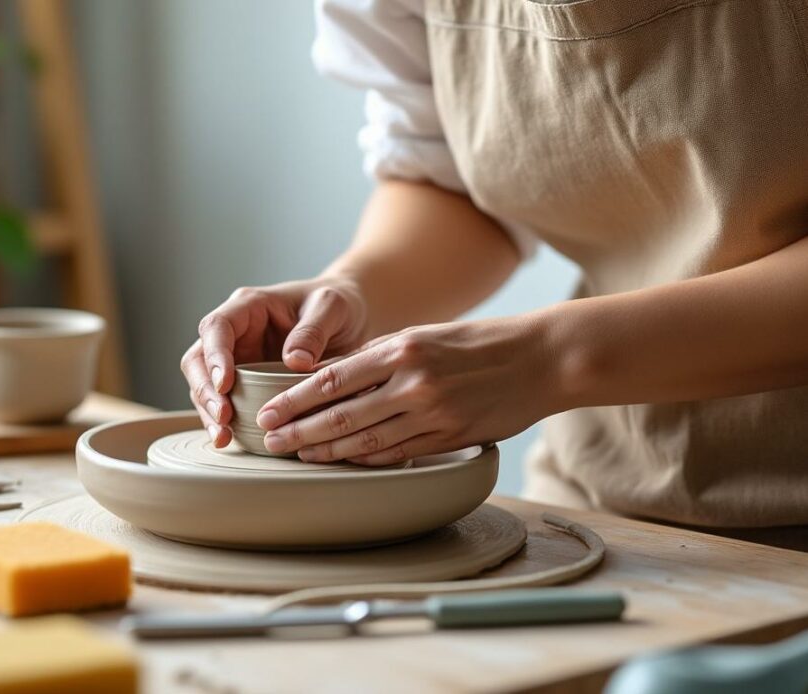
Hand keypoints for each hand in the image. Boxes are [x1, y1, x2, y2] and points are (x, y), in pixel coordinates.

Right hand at [181, 277, 368, 446]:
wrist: (349, 317)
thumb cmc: (335, 304)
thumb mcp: (331, 307)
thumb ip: (313, 330)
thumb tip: (294, 362)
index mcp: (249, 306)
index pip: (217, 327)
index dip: (215, 356)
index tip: (226, 384)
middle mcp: (236, 333)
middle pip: (199, 359)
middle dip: (205, 390)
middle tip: (223, 418)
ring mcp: (238, 358)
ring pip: (205, 384)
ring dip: (209, 412)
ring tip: (224, 437)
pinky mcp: (246, 382)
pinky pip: (226, 402)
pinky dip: (224, 422)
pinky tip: (231, 440)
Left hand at [255, 316, 558, 463]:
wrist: (541, 359)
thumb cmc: (478, 343)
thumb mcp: (425, 335)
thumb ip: (380, 356)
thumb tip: (331, 375)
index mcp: (402, 349)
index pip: (332, 379)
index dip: (294, 400)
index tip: (267, 412)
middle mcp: (413, 382)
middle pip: (341, 414)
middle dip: (299, 431)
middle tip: (269, 442)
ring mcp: (433, 414)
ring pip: (366, 439)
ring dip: (326, 451)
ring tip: (298, 456)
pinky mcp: (450, 438)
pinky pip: (398, 453)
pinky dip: (365, 459)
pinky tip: (342, 463)